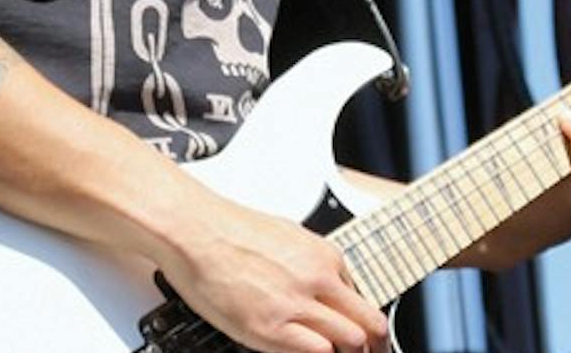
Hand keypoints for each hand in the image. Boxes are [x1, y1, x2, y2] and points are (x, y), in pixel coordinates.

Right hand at [158, 194, 388, 352]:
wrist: (196, 231)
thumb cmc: (229, 229)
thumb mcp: (287, 236)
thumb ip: (311, 265)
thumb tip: (323, 288)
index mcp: (324, 256)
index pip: (362, 298)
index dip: (362, 321)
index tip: (363, 334)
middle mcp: (317, 279)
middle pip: (369, 324)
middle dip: (374, 345)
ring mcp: (296, 306)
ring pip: (351, 342)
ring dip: (349, 352)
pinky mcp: (271, 330)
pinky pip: (318, 352)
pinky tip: (308, 351)